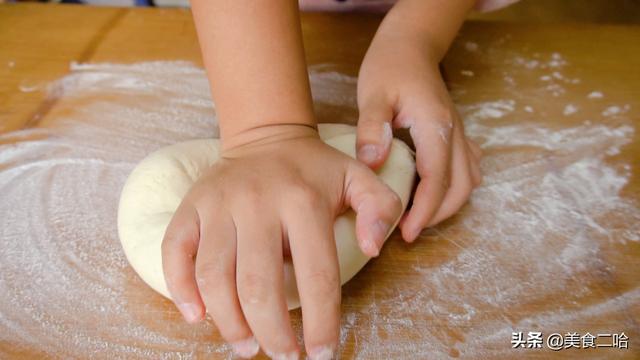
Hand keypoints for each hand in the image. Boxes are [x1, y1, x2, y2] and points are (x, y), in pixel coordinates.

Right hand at [161, 124, 401, 358]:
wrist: (266, 135)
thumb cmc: (314, 169)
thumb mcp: (358, 177)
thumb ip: (380, 208)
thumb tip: (373, 249)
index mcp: (303, 201)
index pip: (316, 275)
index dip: (320, 322)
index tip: (322, 352)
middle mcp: (257, 203)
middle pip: (258, 285)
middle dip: (272, 333)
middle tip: (284, 356)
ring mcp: (218, 204)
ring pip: (214, 276)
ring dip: (229, 322)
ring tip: (247, 347)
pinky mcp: (190, 206)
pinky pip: (174, 252)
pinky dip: (180, 289)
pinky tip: (197, 316)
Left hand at [356, 30, 481, 242]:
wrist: (410, 45)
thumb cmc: (389, 67)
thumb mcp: (373, 94)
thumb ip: (372, 129)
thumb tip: (374, 163)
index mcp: (435, 125)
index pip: (437, 179)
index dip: (424, 211)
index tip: (406, 233)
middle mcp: (455, 132)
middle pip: (461, 186)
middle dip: (438, 215)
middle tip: (408, 231)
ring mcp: (460, 133)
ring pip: (469, 180)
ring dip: (449, 203)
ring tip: (419, 216)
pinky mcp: (457, 133)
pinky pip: (468, 167)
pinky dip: (455, 187)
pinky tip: (433, 192)